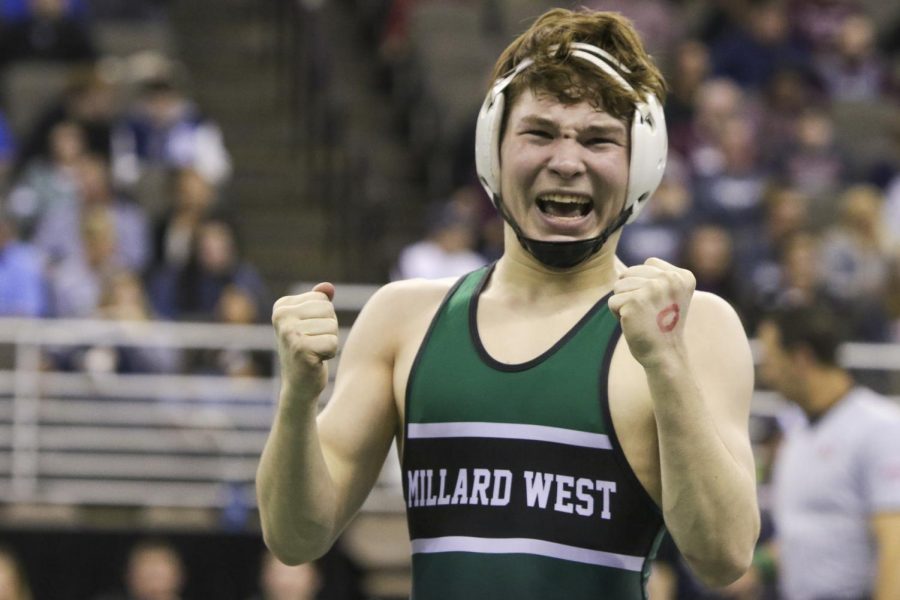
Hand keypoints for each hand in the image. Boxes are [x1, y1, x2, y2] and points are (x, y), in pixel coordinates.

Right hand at [272, 282, 338, 399]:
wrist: (299, 385)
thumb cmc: (309, 351)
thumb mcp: (313, 322)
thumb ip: (320, 301)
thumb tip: (329, 287)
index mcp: (282, 306)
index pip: (322, 299)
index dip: (324, 318)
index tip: (310, 332)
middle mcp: (281, 316)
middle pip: (328, 310)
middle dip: (329, 329)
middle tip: (314, 344)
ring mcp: (288, 332)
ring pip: (332, 325)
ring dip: (329, 341)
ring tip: (314, 351)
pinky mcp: (300, 348)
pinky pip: (333, 342)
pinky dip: (330, 353)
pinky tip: (316, 360)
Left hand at [608, 257, 695, 367]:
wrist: (664, 356)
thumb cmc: (661, 326)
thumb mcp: (667, 295)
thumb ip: (656, 277)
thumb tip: (622, 270)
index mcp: (683, 276)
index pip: (648, 264)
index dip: (644, 284)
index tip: (659, 304)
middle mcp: (670, 279)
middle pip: (629, 273)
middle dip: (631, 293)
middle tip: (648, 313)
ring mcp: (653, 288)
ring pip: (618, 286)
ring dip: (624, 303)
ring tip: (641, 317)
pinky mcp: (636, 300)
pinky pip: (612, 301)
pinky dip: (617, 315)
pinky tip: (634, 324)